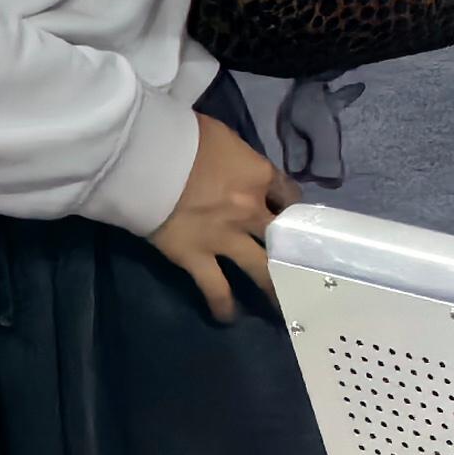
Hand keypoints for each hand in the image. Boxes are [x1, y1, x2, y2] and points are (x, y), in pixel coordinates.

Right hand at [149, 113, 292, 323]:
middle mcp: (251, 210)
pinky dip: (223, 305)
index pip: (289, 195)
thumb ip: (239, 158)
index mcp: (259, 176)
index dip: (292, 209)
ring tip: (283, 306)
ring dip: (274, 289)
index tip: (292, 219)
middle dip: (297, 253)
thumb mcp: (223, 137)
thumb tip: (240, 166)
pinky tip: (227, 317)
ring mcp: (225, 238)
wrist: (145, 157)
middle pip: (284, 236)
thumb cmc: (182, 137)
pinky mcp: (196, 258)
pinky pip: (216, 288)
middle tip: (308, 272)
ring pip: (261, 270)